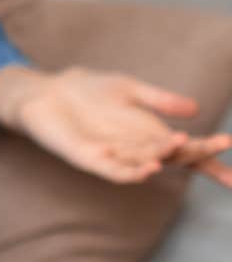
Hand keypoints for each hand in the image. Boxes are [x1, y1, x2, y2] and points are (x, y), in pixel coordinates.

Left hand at [0, 64, 231, 187]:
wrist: (49, 92)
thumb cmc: (89, 91)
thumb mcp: (130, 90)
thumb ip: (159, 100)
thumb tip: (195, 109)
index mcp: (151, 135)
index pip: (187, 150)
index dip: (210, 153)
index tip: (231, 144)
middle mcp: (137, 150)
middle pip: (173, 157)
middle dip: (197, 152)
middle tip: (218, 142)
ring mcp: (115, 156)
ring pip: (147, 165)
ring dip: (165, 159)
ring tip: (183, 144)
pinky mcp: (90, 159)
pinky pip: (113, 171)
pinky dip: (130, 171)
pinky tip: (146, 167)